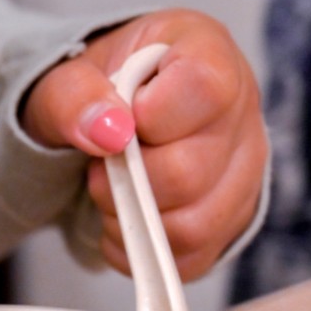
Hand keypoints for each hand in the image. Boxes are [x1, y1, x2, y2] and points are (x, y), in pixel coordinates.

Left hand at [20, 9, 267, 279]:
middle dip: (125, 180)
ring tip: (111, 191)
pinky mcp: (231, 220)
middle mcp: (242, 109)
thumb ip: (74, 96)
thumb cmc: (98, 91)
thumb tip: (107, 130)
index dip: (148, 117)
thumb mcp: (66, 80)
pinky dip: (140, 250)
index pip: (203, 89)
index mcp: (207, 53)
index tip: (119, 119)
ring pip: (194, 225)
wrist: (106, 119)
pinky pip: (190, 257)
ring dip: (132, 220)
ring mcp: (244, 169)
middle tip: (98, 165)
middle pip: (191, 172)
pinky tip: (124, 218)